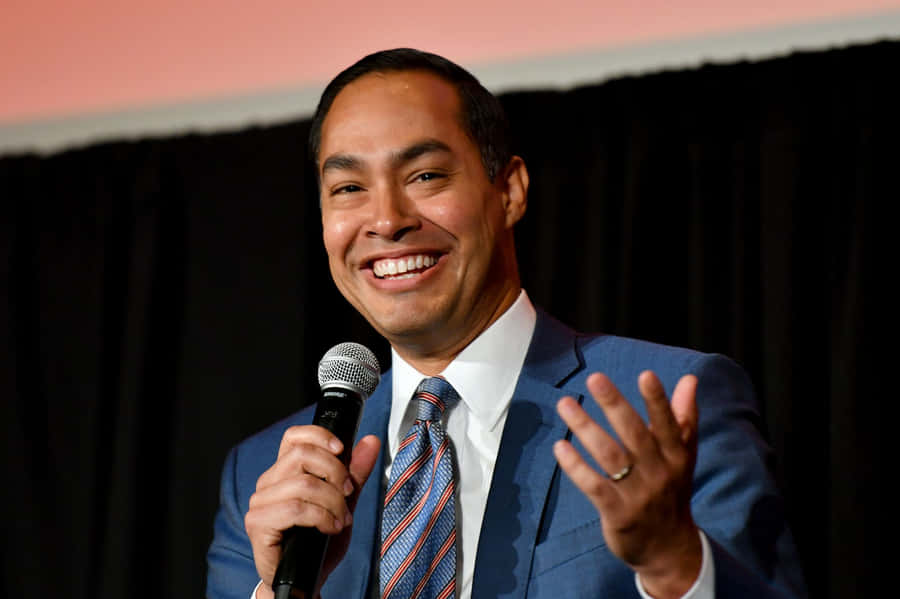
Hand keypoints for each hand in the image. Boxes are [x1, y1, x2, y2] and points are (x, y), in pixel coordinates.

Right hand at [244, 425, 380, 598]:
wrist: (307, 581)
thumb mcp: (344, 502)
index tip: (341, 450)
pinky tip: (329, 528)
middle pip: (302, 455)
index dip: (319, 436)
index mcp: (285, 472)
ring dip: (332, 502)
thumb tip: (371, 441)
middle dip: (335, 473)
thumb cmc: (319, 543)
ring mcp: (260, 503)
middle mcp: (269, 483)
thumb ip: (355, 473)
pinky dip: (321, 517)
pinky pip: (295, 509)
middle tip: (348, 493)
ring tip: (340, 519)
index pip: (294, 437)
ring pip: (304, 484)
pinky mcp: (258, 524)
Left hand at [553, 371, 701, 598]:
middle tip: (594, 378)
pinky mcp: (618, 514)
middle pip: (635, 434)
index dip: (658, 401)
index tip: (645, 374)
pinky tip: (560, 446)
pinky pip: (594, 486)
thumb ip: (683, 417)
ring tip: (565, 403)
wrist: (669, 550)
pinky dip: (576, 466)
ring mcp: (638, 495)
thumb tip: (689, 380)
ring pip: (610, 456)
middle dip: (615, 405)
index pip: (668, 424)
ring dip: (586, 427)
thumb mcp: (684, 456)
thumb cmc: (672, 491)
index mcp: (676, 457)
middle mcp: (659, 473)